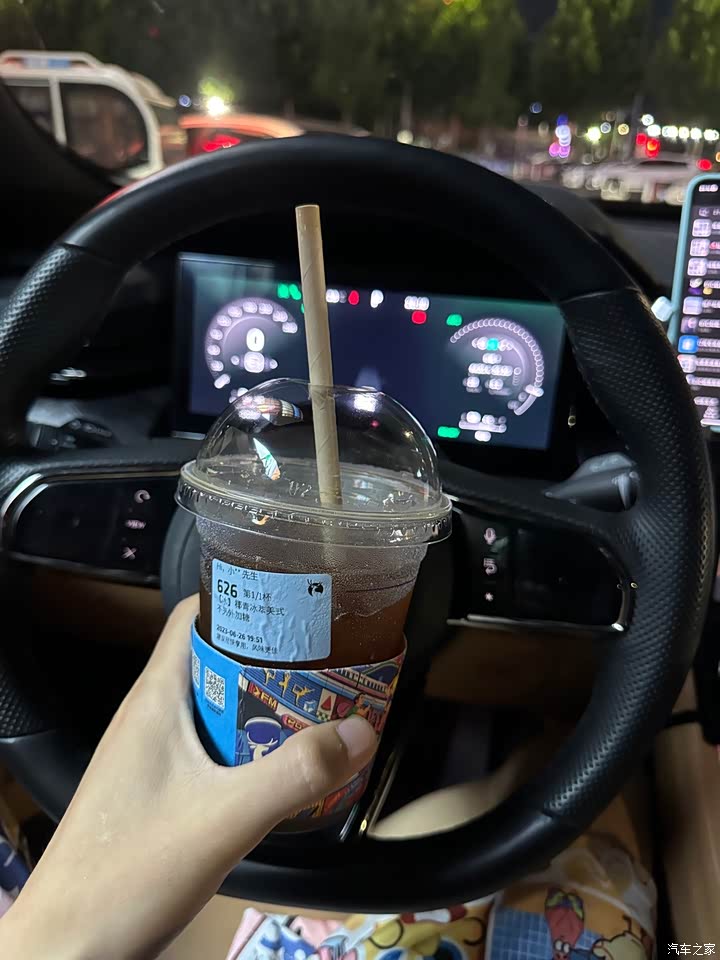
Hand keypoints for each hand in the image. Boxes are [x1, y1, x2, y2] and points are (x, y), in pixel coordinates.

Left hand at [0, 597, 376, 959]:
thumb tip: (361, 729)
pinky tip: (280, 761)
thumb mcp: (224, 818)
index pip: (195, 613)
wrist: (68, 948)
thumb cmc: (130, 871)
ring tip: (317, 701)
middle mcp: (150, 713)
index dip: (244, 596)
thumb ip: (293, 775)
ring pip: (214, 702)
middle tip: (327, 654)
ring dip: (262, 698)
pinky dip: (247, 739)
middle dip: (269, 651)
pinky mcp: (157, 787)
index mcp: (156, 696)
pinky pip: (209, 742)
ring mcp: (150, 752)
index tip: (299, 598)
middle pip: (214, 656)